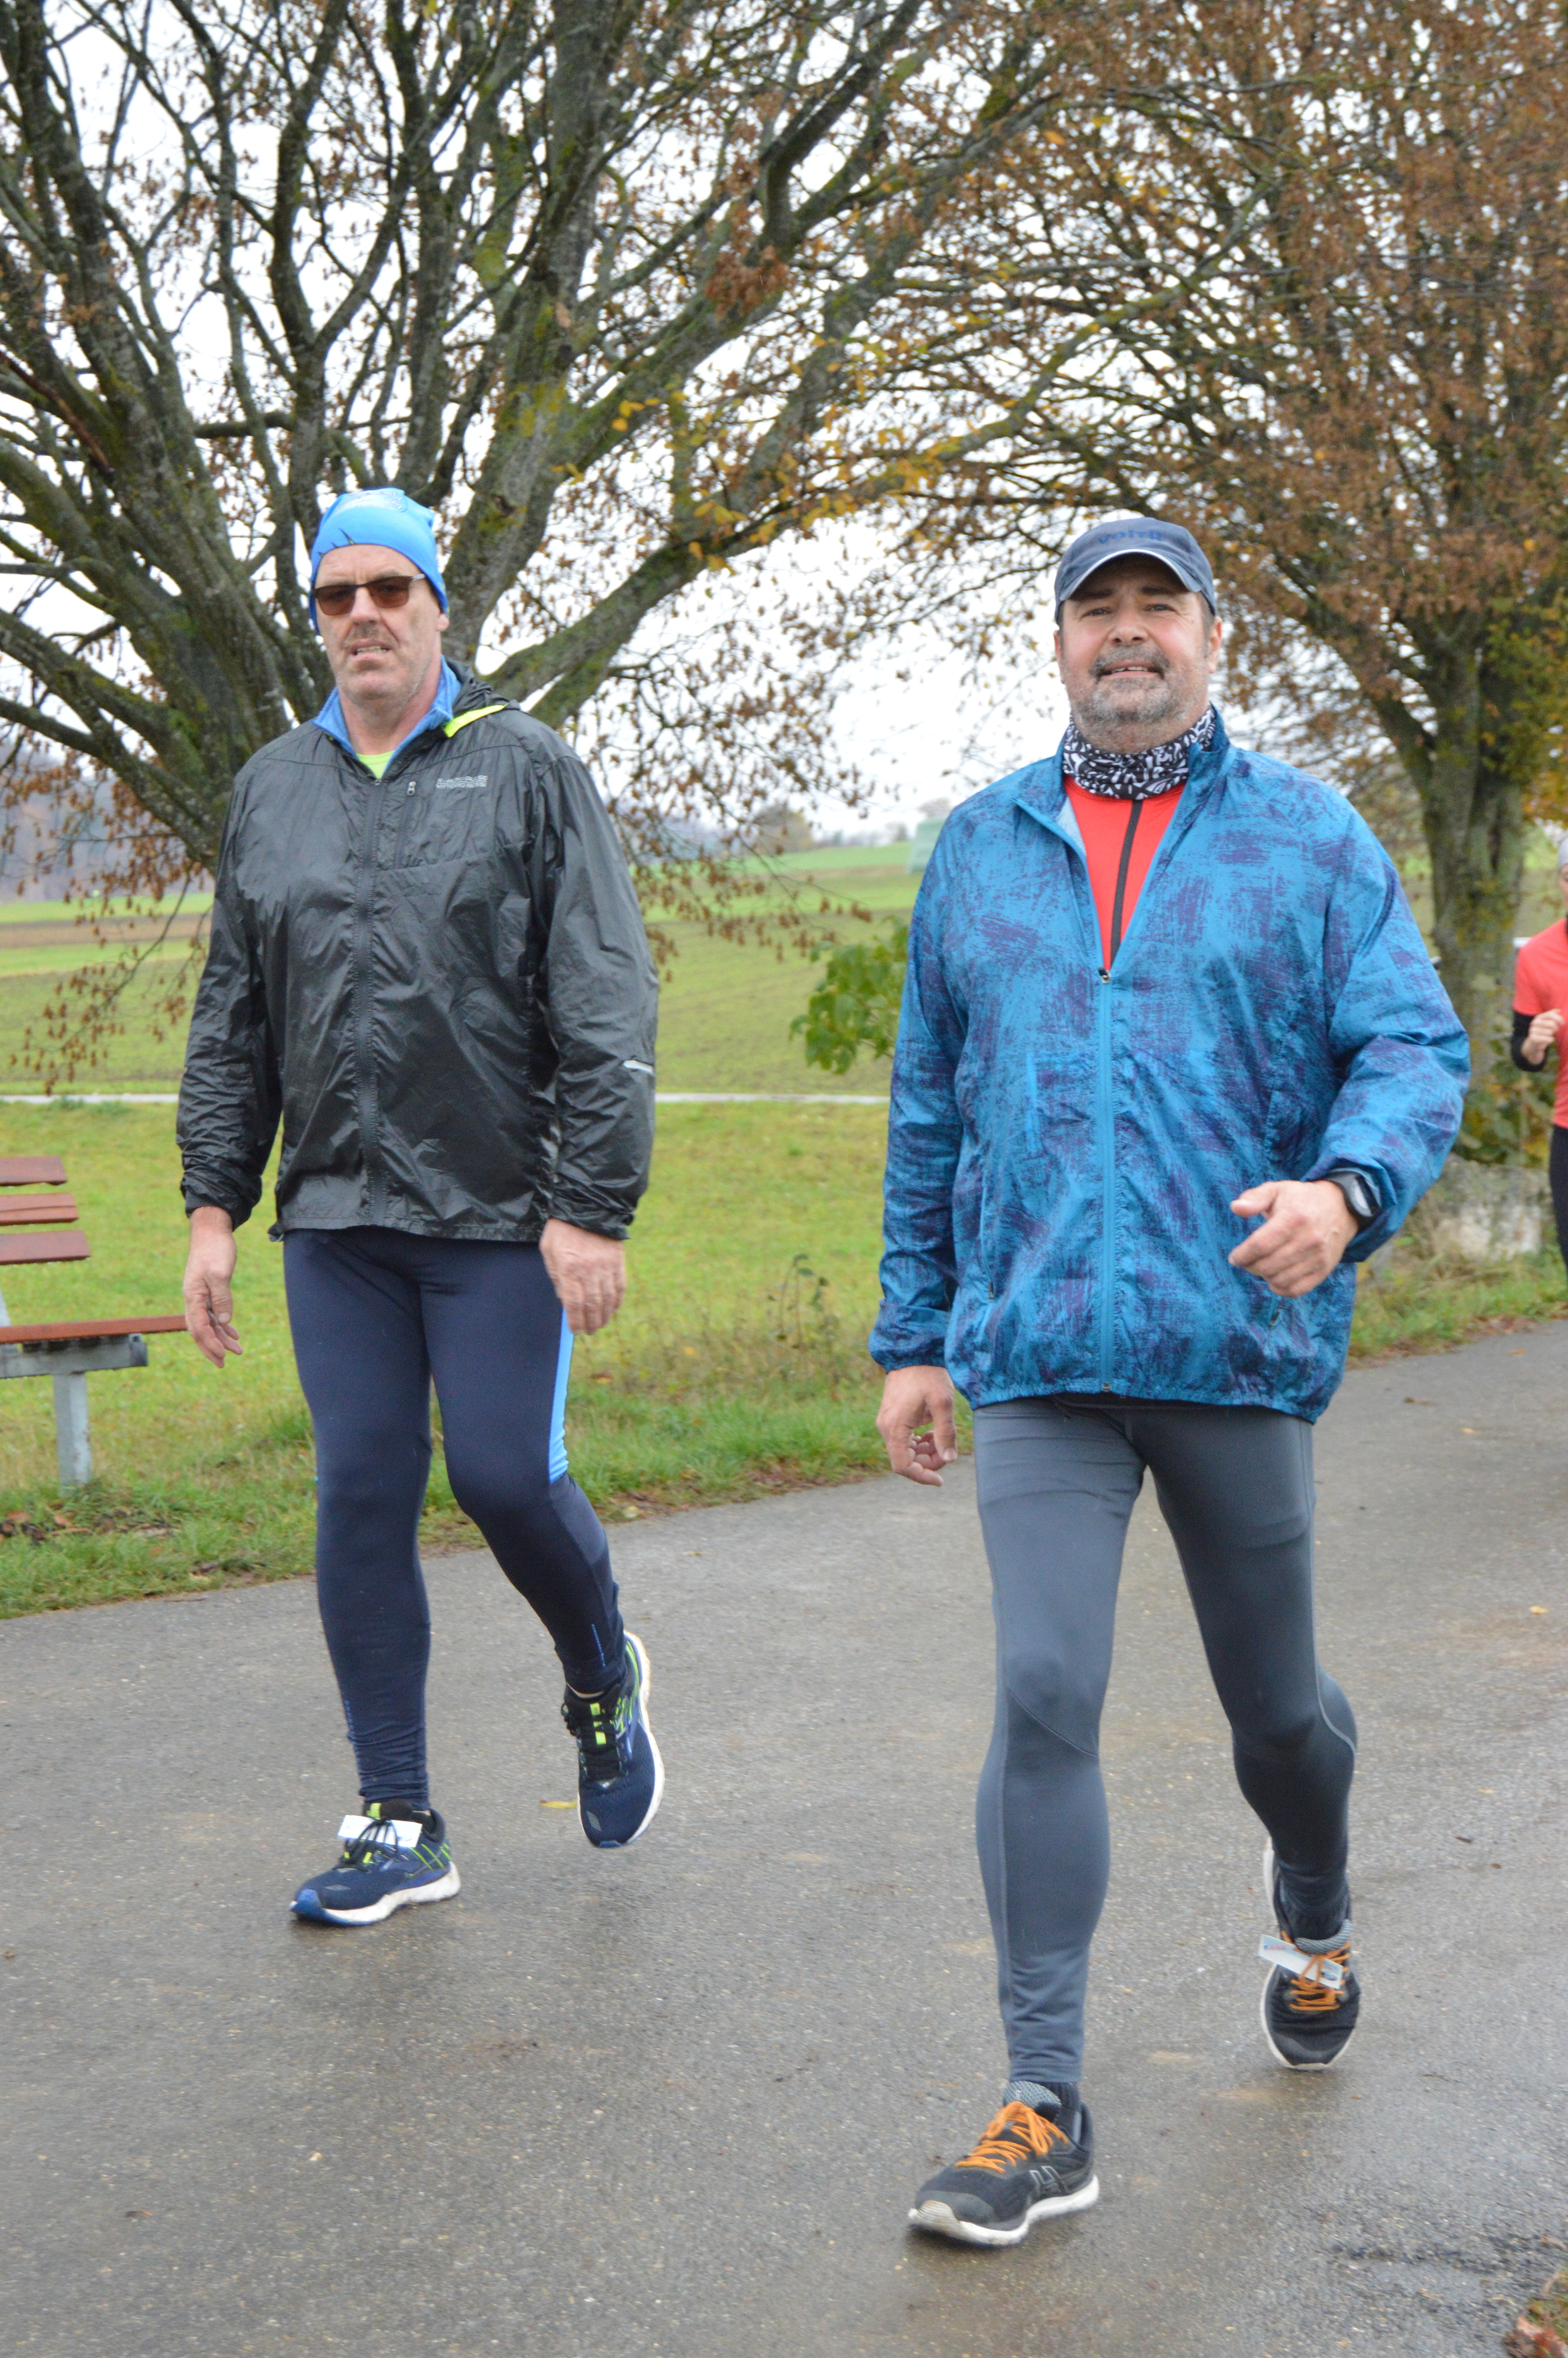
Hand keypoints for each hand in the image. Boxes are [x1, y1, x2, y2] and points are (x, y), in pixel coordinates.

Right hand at [183, 1205, 241, 1367]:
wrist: (211, 1230)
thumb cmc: (215, 1249)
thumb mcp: (220, 1274)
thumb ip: (221, 1298)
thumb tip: (223, 1322)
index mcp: (193, 1296)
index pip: (198, 1327)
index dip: (210, 1343)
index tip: (222, 1356)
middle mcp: (193, 1299)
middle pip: (199, 1330)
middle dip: (211, 1348)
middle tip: (223, 1364)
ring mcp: (200, 1296)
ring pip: (208, 1324)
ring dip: (221, 1338)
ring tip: (237, 1351)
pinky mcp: (208, 1291)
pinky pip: (212, 1314)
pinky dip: (222, 1325)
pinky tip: (233, 1333)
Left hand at [540, 1217, 625, 1334]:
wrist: (587, 1206)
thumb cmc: (562, 1230)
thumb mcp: (549, 1251)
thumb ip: (557, 1277)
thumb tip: (565, 1300)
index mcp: (568, 1268)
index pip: (573, 1303)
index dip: (576, 1320)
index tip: (576, 1330)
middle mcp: (588, 1270)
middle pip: (593, 1305)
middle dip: (591, 1322)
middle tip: (589, 1331)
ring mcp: (605, 1266)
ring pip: (608, 1299)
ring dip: (604, 1315)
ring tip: (600, 1324)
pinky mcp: (618, 1261)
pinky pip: (620, 1286)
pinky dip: (617, 1301)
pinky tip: (613, 1308)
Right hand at [876, 1364, 958, 1486]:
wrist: (912, 1351)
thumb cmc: (928, 1375)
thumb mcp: (942, 1402)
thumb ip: (945, 1432)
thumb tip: (949, 1459)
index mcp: (895, 1427)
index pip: (902, 1466)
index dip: (921, 1476)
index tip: (940, 1480)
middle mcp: (886, 1428)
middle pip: (904, 1461)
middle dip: (927, 1463)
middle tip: (948, 1452)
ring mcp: (887, 1422)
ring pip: (905, 1451)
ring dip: (925, 1452)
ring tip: (942, 1438)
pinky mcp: (892, 1417)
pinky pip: (904, 1440)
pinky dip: (919, 1442)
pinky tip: (932, 1432)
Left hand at [1228, 1179, 1358, 1299]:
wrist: (1340, 1208)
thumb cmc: (1300, 1199)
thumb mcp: (1277, 1189)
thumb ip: (1255, 1198)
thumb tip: (1236, 1208)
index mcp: (1293, 1218)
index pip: (1260, 1245)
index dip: (1242, 1255)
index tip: (1234, 1257)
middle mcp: (1308, 1239)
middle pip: (1268, 1265)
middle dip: (1250, 1267)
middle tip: (1246, 1262)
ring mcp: (1318, 1257)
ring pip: (1280, 1279)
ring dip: (1264, 1276)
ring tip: (1260, 1267)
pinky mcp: (1324, 1269)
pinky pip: (1297, 1289)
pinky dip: (1281, 1288)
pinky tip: (1274, 1279)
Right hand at [1524, 1008, 1561, 1064]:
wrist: (1534, 1043)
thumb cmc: (1544, 1031)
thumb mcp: (1547, 1021)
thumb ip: (1552, 1015)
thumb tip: (1559, 1010)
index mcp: (1539, 1017)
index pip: (1550, 1014)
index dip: (1559, 1018)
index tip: (1562, 1023)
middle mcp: (1535, 1022)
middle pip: (1552, 1024)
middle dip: (1556, 1028)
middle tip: (1555, 1030)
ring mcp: (1533, 1030)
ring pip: (1550, 1032)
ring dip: (1552, 1034)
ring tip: (1549, 1035)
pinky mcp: (1533, 1038)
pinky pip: (1548, 1039)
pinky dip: (1550, 1040)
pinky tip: (1547, 1039)